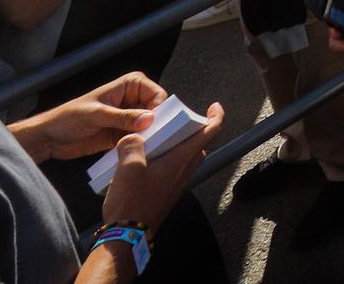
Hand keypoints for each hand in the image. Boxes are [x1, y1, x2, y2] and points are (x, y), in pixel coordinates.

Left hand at [17, 72, 165, 160]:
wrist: (49, 138)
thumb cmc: (68, 118)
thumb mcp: (97, 115)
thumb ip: (123, 117)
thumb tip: (149, 119)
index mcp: (129, 85)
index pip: (156, 93)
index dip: (159, 108)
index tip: (156, 124)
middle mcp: (132, 100)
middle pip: (156, 110)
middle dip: (157, 124)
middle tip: (156, 138)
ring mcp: (128, 118)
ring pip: (150, 126)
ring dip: (150, 136)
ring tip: (149, 147)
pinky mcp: (123, 135)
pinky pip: (139, 139)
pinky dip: (141, 145)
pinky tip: (140, 152)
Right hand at [100, 102, 224, 231]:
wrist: (127, 237)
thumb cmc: (132, 202)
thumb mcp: (128, 168)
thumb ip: (132, 145)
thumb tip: (134, 138)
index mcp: (181, 160)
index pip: (209, 133)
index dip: (216, 117)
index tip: (215, 106)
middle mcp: (184, 171)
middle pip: (198, 145)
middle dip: (193, 130)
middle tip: (176, 121)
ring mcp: (176, 184)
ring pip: (186, 158)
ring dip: (178, 146)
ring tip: (156, 139)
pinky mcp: (167, 193)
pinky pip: (174, 170)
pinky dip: (167, 159)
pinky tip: (145, 160)